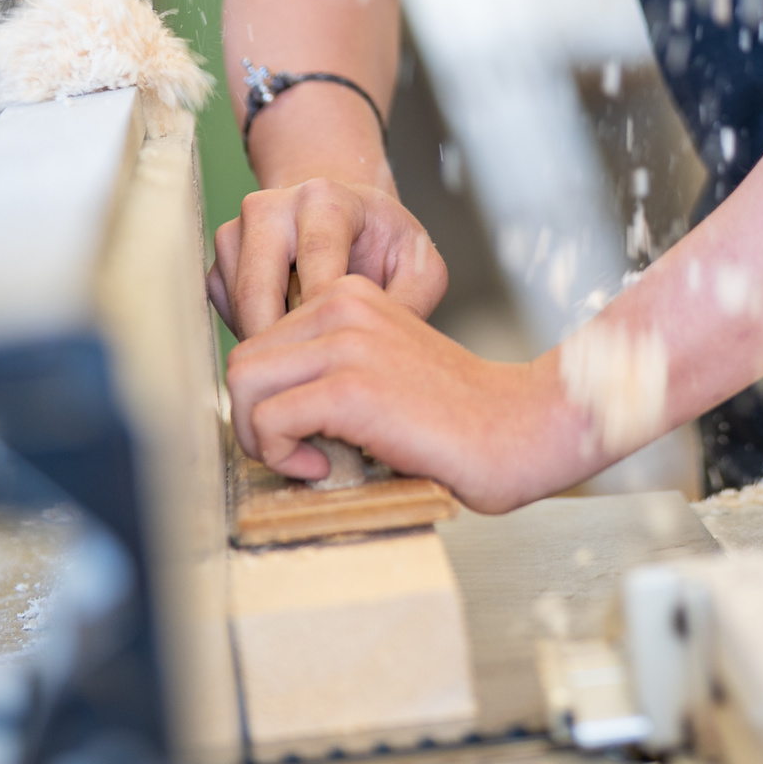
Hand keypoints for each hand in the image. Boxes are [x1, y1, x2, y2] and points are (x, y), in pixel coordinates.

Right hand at [208, 176, 446, 336]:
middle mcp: (271, 207)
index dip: (323, 314)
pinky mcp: (218, 262)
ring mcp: (236, 232)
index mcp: (325, 199)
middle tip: (308, 381)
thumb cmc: (382, 243)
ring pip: (239, 307)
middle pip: (257, 291)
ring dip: (270, 341)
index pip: (314, 260)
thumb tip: (381, 347)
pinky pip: (226, 312)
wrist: (343, 221)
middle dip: (283, 344)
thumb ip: (412, 301)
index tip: (335, 354)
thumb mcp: (419, 266)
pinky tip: (291, 336)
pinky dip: (256, 333)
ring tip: (308, 357)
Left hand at [223, 278, 582, 512]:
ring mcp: (347, 344)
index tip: (302, 431)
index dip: (267, 397)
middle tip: (295, 453)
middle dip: (253, 419)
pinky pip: (270, 420)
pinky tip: (323, 466)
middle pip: (242, 362)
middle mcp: (343, 307)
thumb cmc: (458, 415)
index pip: (261, 341)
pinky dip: (281, 456)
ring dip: (261, 438)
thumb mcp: (384, 367)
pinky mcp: (352, 388)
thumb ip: (330, 368)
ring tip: (306, 459)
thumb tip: (265, 405)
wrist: (521, 428)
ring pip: (242, 386)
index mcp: (350, 296)